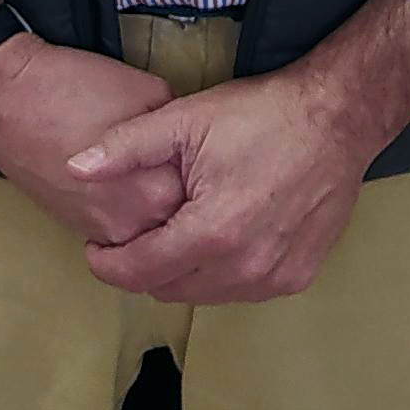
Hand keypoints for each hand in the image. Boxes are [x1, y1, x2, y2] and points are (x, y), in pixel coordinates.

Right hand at [0, 35, 190, 247]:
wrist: (8, 99)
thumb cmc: (75, 88)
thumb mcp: (149, 91)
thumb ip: (177, 129)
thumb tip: (193, 146)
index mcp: (157, 189)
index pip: (203, 193)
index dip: (205, 167)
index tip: (205, 151)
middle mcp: (133, 223)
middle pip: (180, 218)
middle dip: (184, 191)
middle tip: (179, 158)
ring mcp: (103, 232)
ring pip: (150, 229)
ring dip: (156, 205)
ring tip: (148, 166)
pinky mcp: (80, 230)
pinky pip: (121, 230)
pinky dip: (128, 209)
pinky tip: (123, 179)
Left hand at [64, 0, 409, 304]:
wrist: (335, 117)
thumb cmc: (260, 115)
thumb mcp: (185, 119)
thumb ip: (125, 148)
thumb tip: (74, 168)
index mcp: (212, 232)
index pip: (140, 272)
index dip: (108, 263)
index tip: (94, 246)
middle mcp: (245, 268)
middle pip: (169, 289)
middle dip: (142, 267)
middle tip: (133, 234)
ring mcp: (275, 278)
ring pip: (205, 294)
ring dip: (181, 272)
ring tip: (174, 231)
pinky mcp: (297, 277)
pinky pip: (241, 289)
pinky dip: (220, 272)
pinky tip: (217, 236)